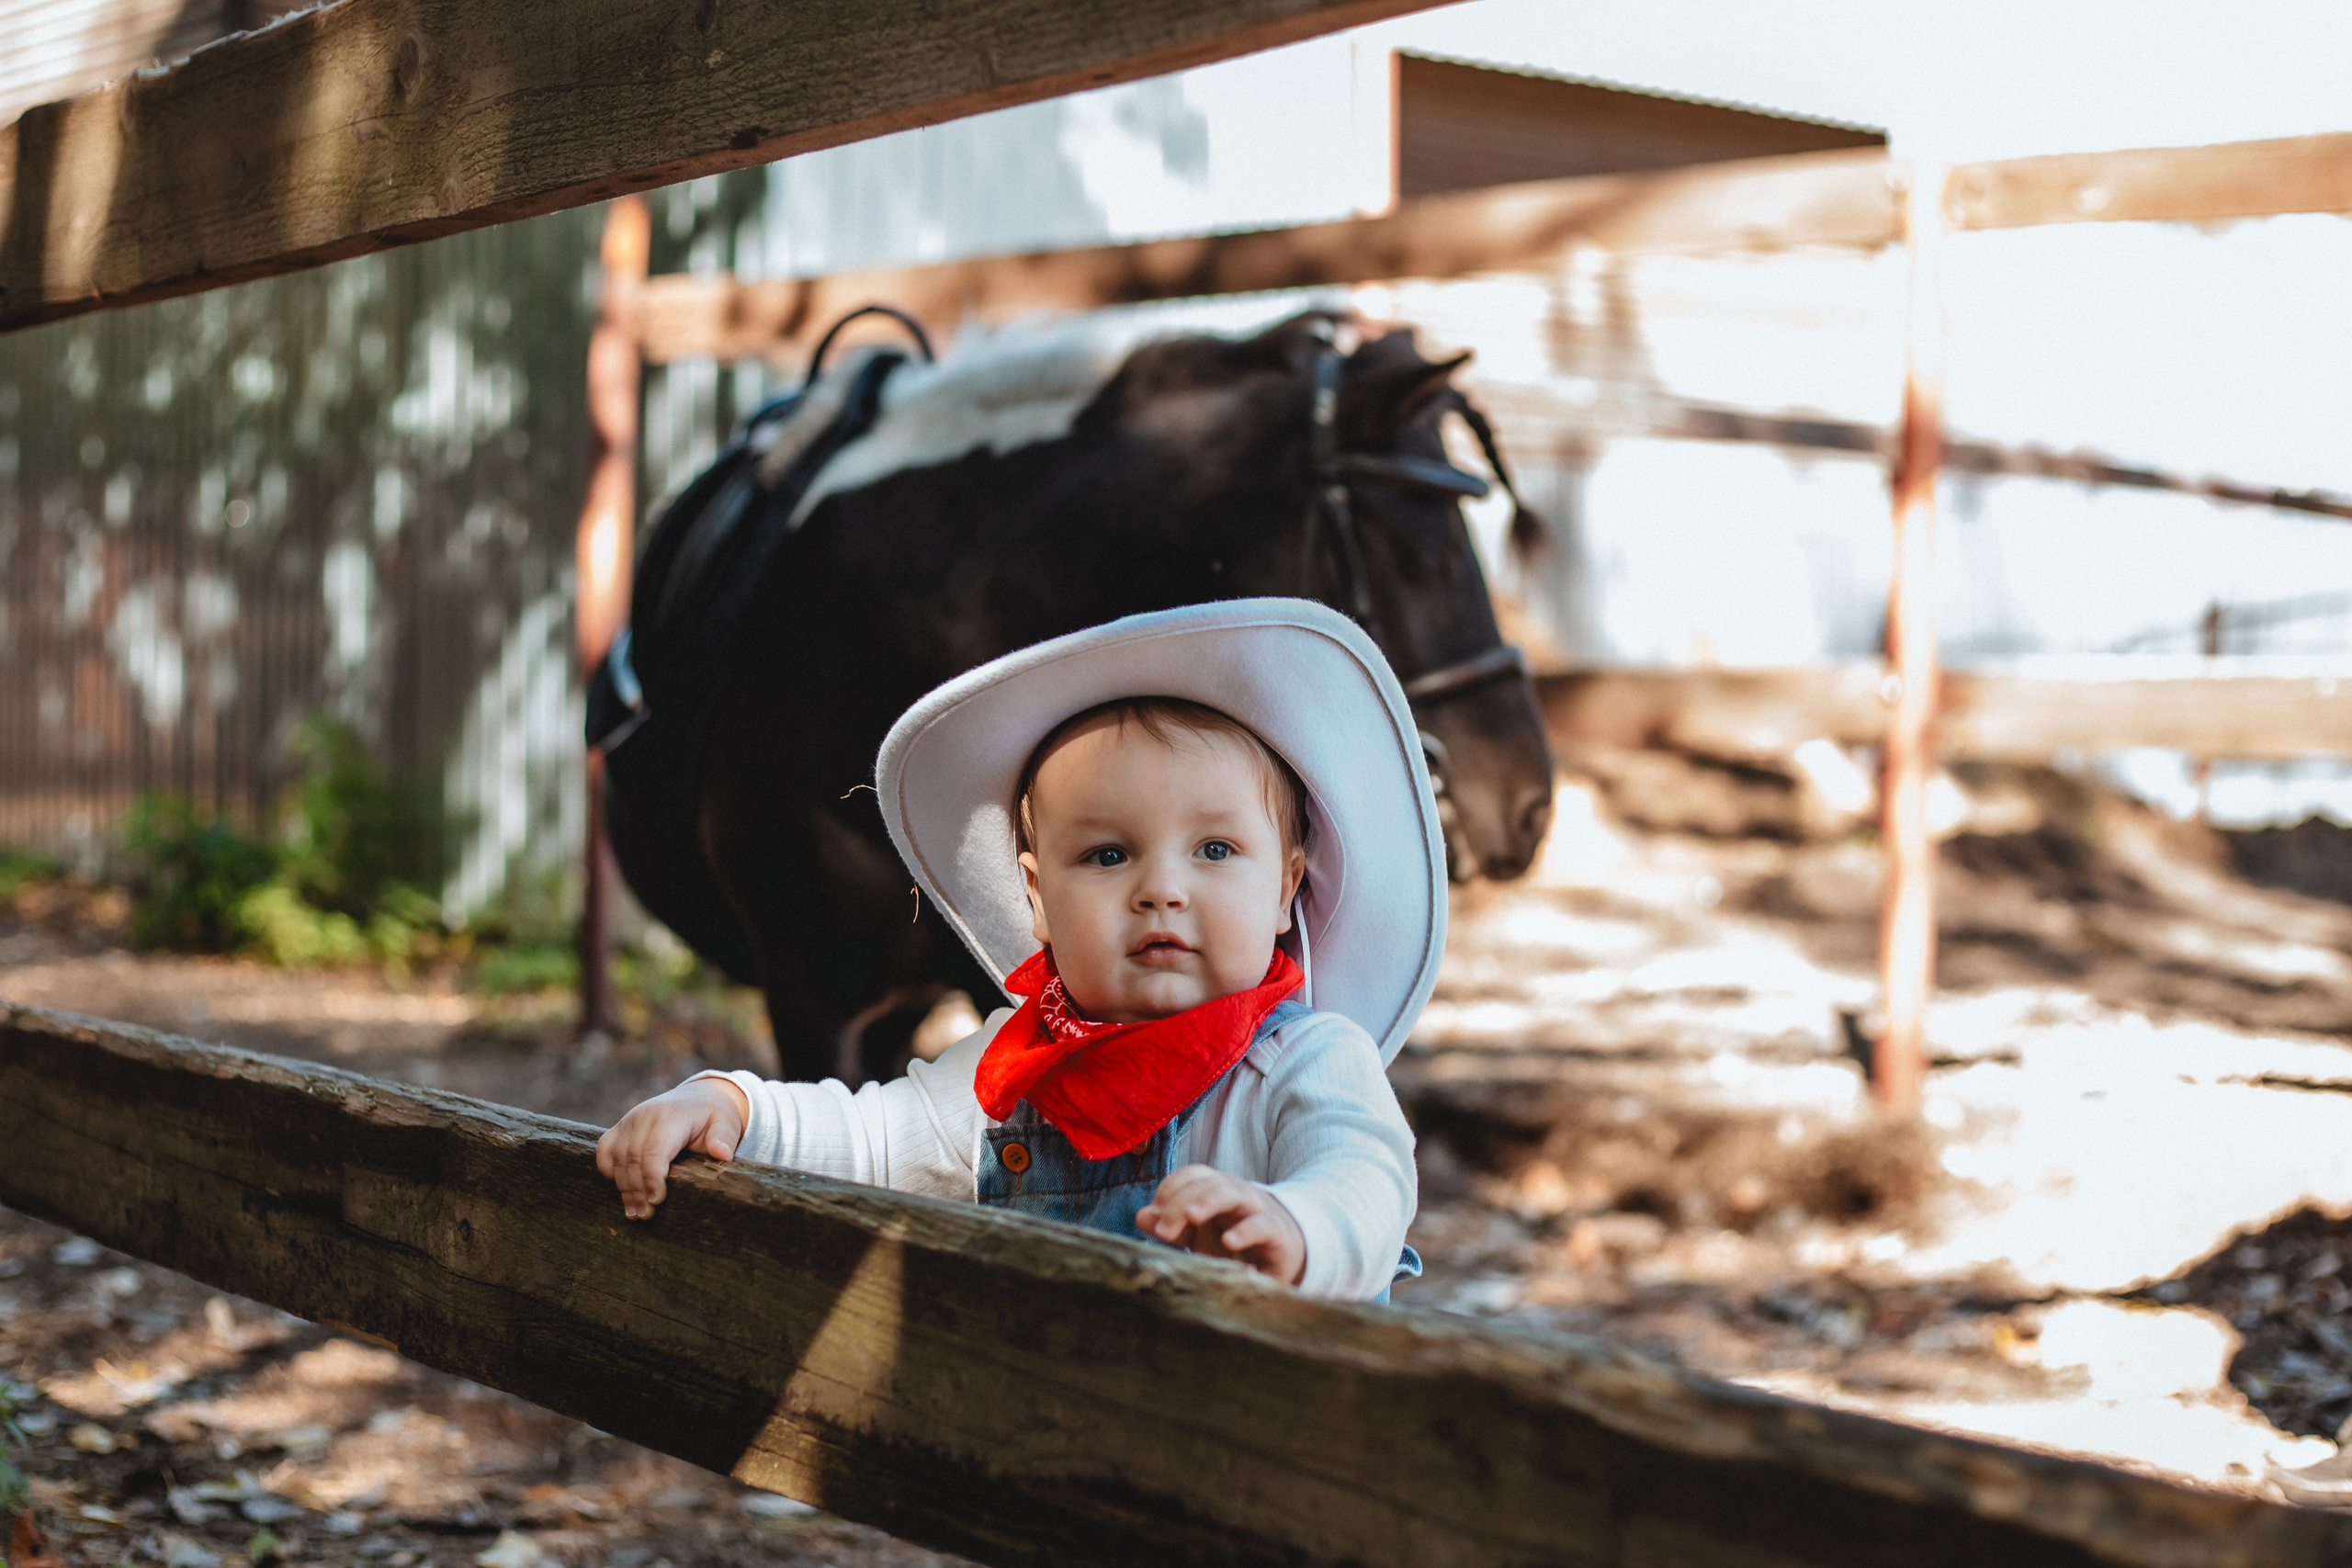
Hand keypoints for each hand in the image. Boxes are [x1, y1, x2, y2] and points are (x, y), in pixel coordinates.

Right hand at [594, 1078, 749, 1219]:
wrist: (698, 1097)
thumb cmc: (713, 1116)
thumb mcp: (727, 1123)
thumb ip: (724, 1138)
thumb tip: (721, 1154)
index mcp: (672, 1116)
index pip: (654, 1150)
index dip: (652, 1178)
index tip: (658, 1200)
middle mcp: (645, 1115)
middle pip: (633, 1158)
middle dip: (637, 1190)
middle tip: (646, 1214)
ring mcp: (630, 1120)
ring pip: (617, 1157)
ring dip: (624, 1187)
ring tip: (635, 1212)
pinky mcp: (621, 1126)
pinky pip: (605, 1148)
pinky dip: (607, 1169)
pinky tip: (621, 1189)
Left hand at [1136, 1165, 1305, 1284]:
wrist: (1285, 1257)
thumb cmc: (1235, 1244)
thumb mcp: (1199, 1237)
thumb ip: (1171, 1226)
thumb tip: (1143, 1216)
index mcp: (1214, 1190)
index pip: (1191, 1175)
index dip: (1169, 1190)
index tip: (1153, 1218)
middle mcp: (1234, 1194)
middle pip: (1207, 1181)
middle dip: (1181, 1201)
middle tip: (1164, 1230)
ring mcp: (1256, 1210)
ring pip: (1232, 1192)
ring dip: (1208, 1201)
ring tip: (1191, 1216)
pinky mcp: (1277, 1234)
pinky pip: (1263, 1225)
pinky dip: (1246, 1231)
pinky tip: (1230, 1241)